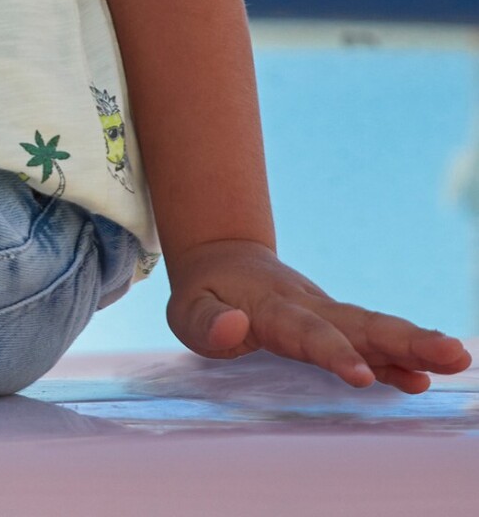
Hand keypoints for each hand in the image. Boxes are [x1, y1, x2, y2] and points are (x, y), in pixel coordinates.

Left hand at [165, 239, 472, 393]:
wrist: (222, 259)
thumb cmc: (204, 295)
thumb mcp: (186, 309)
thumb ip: (206, 324)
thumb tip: (236, 328)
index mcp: (273, 307)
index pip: (307, 332)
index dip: (333, 352)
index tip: (361, 376)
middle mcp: (309, 307)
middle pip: (360, 324)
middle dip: (405, 342)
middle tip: (452, 355)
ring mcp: (327, 314)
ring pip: (373, 329)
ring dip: (415, 345)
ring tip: (457, 359)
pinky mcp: (335, 326)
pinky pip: (370, 342)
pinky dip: (397, 360)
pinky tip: (424, 378)